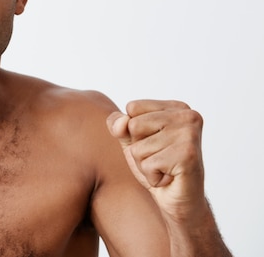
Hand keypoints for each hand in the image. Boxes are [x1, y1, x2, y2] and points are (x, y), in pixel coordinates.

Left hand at [106, 100, 205, 220]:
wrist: (179, 201)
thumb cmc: (157, 166)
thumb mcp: (131, 140)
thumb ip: (118, 124)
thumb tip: (122, 122)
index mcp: (176, 107)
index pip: (132, 108)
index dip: (134, 132)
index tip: (155, 144)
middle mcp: (187, 116)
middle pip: (133, 125)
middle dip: (139, 149)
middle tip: (160, 159)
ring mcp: (189, 135)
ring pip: (138, 148)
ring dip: (145, 165)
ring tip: (165, 169)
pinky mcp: (188, 156)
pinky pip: (148, 164)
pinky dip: (153, 177)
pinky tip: (169, 178)